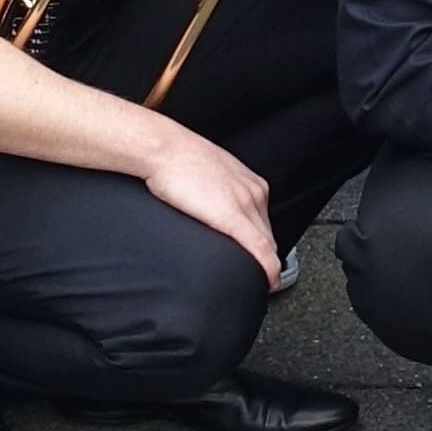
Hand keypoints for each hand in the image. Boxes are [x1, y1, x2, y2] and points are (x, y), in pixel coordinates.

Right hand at [139, 126, 280, 275]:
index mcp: (249, 183)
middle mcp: (254, 192)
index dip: (262, 245)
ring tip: (260, 282)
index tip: (257, 259)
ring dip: (266, 265)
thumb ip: (216, 194)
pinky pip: (259, 248)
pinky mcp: (232, 216)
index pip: (263, 222)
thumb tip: (208, 209)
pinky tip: (266, 280)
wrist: (163, 148)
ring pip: (267, 243)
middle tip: (259, 277)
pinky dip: (266, 268)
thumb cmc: (176, 160)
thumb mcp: (206, 177)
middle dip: (265, 257)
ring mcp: (246, 203)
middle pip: (268, 234)